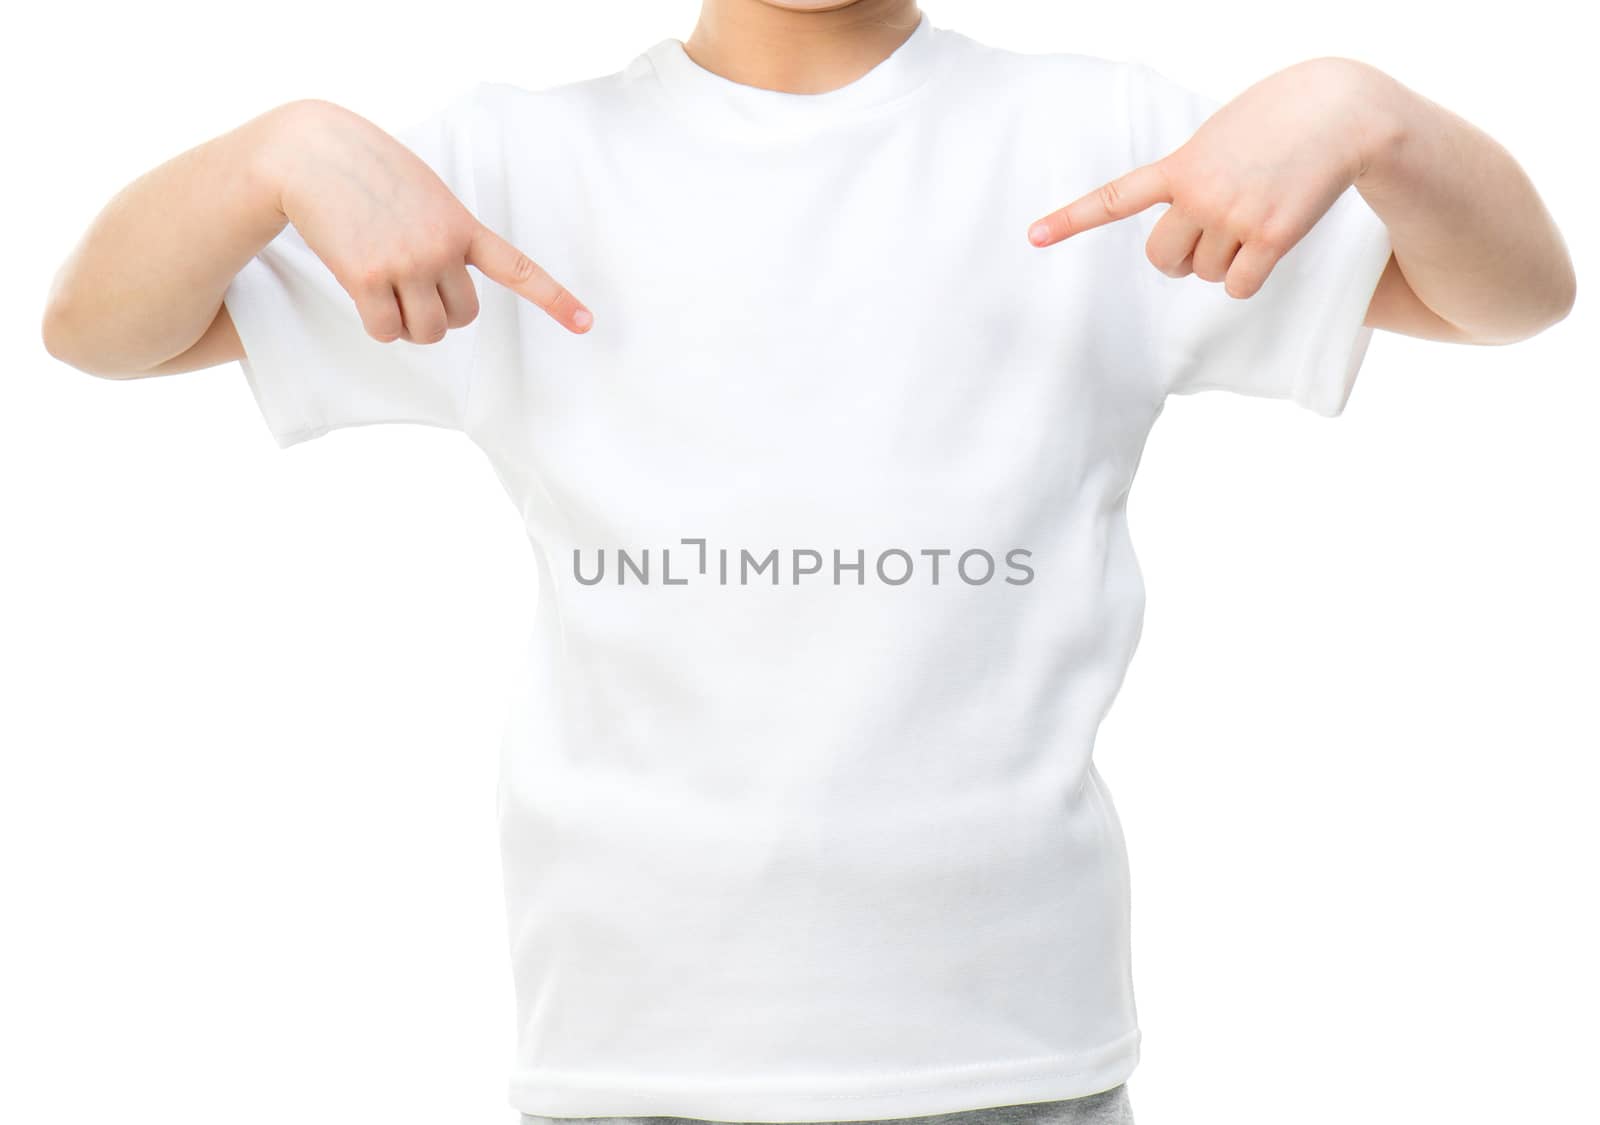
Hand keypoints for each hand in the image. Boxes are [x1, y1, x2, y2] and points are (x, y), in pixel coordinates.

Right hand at [263, 99, 592, 340]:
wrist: (312, 153)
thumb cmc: (369, 171)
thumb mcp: (425, 193)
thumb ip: (445, 235)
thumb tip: (439, 291)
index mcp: (462, 226)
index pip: (517, 269)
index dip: (554, 300)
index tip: (587, 323)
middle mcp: (441, 249)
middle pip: (462, 318)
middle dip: (439, 313)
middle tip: (410, 286)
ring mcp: (406, 264)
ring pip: (427, 332)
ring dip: (408, 324)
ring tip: (386, 288)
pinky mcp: (366, 278)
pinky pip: (386, 332)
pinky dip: (379, 326)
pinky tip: (363, 294)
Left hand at [1027, 58, 1381, 299]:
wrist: (1338, 112)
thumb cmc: (1276, 121)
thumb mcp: (1217, 137)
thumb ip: (1191, 177)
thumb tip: (1191, 236)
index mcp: (1179, 168)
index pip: (1115, 200)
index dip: (1071, 220)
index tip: (1033, 237)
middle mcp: (1198, 196)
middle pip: (1163, 260)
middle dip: (1179, 259)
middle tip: (1203, 240)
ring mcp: (1233, 218)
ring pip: (1205, 273)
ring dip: (1223, 261)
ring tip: (1252, 220)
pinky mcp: (1272, 237)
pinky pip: (1238, 287)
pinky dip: (1248, 279)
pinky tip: (1268, 247)